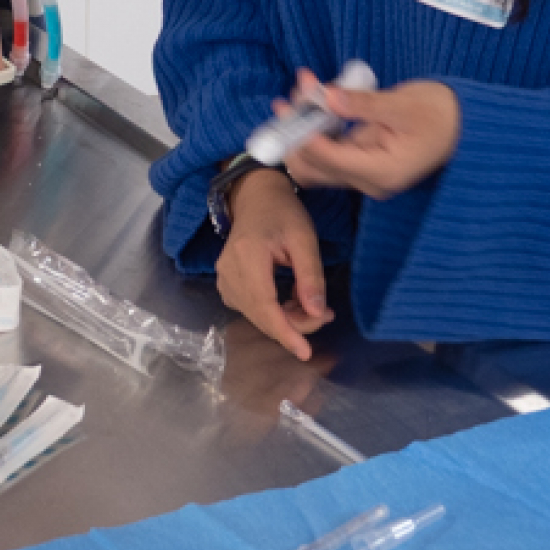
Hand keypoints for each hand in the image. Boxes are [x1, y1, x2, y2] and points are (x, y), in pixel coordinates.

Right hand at [215, 169, 334, 360]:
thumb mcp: (304, 239)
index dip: (286, 333)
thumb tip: (317, 313)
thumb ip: (311, 276)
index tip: (305, 352)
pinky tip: (290, 302)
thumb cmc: (283, 213)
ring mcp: (223, 278)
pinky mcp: (226, 282)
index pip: (265, 307)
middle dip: (294, 325)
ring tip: (311, 304)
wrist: (256, 197)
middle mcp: (228, 271)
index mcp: (247, 257)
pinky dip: (272, 313)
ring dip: (285, 319)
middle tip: (325, 314)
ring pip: (256, 315)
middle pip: (261, 315)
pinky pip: (250, 308)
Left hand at [282, 72, 461, 200]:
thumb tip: (327, 97)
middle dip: (299, 128)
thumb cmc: (442, 113)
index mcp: (382, 172)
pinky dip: (318, 125)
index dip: (303, 132)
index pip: (328, 159)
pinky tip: (317, 97)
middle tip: (299, 89)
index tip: (289, 103)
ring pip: (318, 157)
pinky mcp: (363, 161)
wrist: (466, 123)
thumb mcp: (403, 104)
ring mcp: (365, 174)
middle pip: (316, 164)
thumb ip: (363, 104)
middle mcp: (370, 181)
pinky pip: (330, 148)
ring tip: (305, 88)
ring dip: (304, 126)